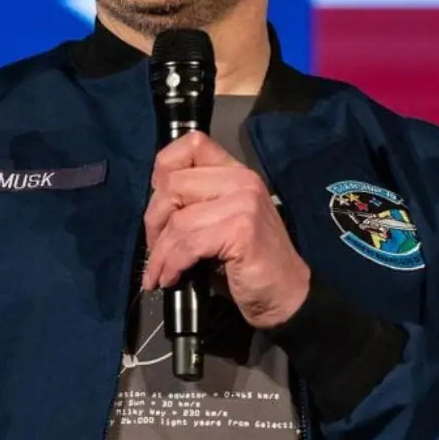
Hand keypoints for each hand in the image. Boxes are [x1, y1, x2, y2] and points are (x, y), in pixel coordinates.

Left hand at [140, 131, 310, 328]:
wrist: (285, 295)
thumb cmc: (248, 263)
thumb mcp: (220, 223)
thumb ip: (195, 204)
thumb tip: (153, 210)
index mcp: (236, 173)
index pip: (192, 144)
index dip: (163, 171)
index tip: (159, 206)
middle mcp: (242, 180)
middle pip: (173, 184)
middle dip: (153, 221)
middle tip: (155, 250)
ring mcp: (244, 203)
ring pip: (177, 220)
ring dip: (160, 253)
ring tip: (159, 273)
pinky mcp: (242, 230)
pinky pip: (188, 243)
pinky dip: (171, 264)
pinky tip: (171, 278)